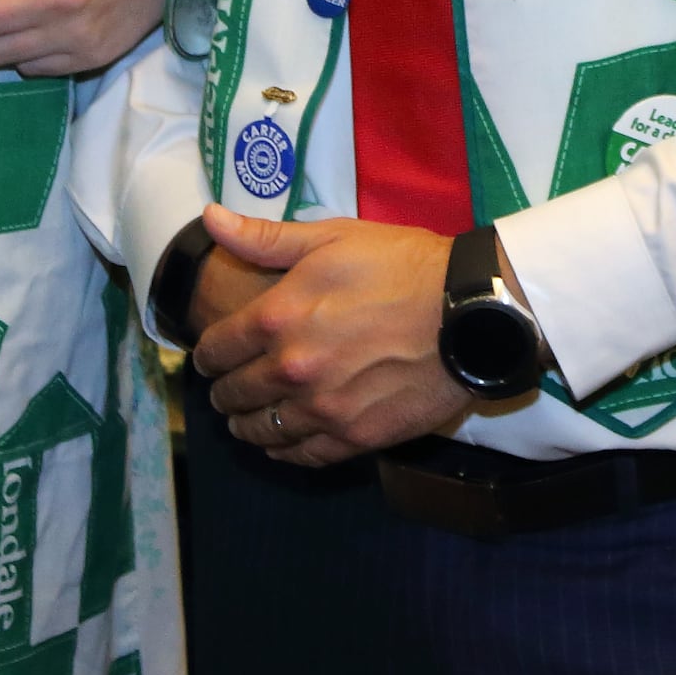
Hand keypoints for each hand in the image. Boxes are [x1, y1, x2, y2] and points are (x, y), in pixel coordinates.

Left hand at [192, 208, 472, 466]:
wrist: (468, 310)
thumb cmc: (400, 265)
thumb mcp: (332, 238)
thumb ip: (265, 238)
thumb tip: (209, 218)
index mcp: (276, 318)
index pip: (215, 350)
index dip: (207, 355)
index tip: (212, 357)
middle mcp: (290, 369)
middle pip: (231, 395)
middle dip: (224, 391)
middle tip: (229, 389)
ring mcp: (322, 409)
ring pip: (260, 430)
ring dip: (247, 425)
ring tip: (248, 420)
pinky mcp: (355, 436)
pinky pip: (302, 456)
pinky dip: (284, 451)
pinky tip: (283, 443)